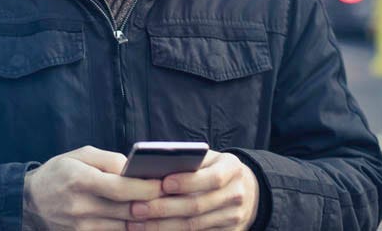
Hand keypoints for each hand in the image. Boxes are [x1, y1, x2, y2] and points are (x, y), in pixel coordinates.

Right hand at [24, 146, 162, 229]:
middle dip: (153, 205)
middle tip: (172, 198)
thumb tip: (136, 169)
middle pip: (127, 210)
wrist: (30, 202)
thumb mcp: (80, 155)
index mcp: (80, 180)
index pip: (121, 188)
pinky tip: (142, 221)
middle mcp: (81, 207)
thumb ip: (109, 160)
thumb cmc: (59, 173)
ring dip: (146, 220)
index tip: (165, 184)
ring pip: (125, 228)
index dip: (147, 188)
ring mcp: (81, 228)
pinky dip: (131, 229)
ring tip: (163, 210)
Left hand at [126, 150, 258, 230]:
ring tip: (136, 223)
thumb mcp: (207, 159)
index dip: (187, 182)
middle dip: (164, 208)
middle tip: (136, 208)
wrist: (245, 190)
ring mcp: (233, 218)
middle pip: (197, 205)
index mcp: (232, 169)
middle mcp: (236, 194)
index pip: (212, 177)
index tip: (163, 183)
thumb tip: (152, 170)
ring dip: (162, 226)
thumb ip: (187, 161)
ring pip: (194, 225)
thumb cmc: (214, 169)